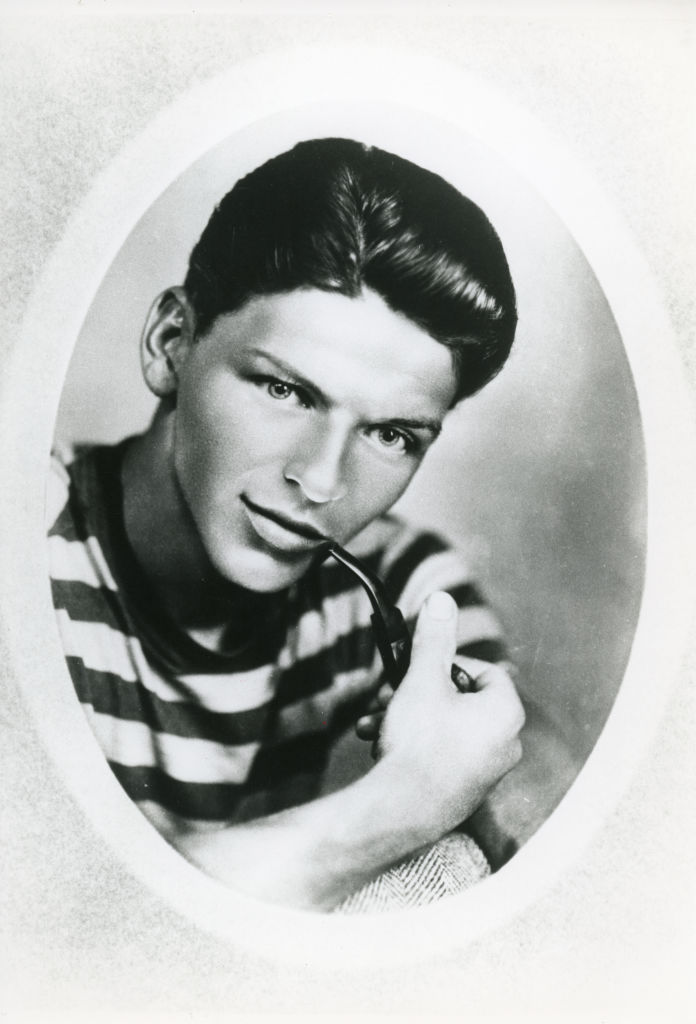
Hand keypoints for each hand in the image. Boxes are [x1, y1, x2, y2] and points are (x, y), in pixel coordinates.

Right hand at [375, 591, 524, 839]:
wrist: (401, 812)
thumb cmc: (418, 744)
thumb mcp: (422, 679)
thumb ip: (434, 639)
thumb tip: (442, 601)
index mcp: (505, 713)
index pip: (486, 670)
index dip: (449, 662)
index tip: (419, 665)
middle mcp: (506, 744)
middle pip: (461, 700)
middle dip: (418, 693)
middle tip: (390, 694)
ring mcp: (486, 773)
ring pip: (445, 728)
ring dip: (408, 718)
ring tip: (375, 723)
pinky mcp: (464, 793)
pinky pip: (441, 756)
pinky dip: (414, 746)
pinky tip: (382, 747)